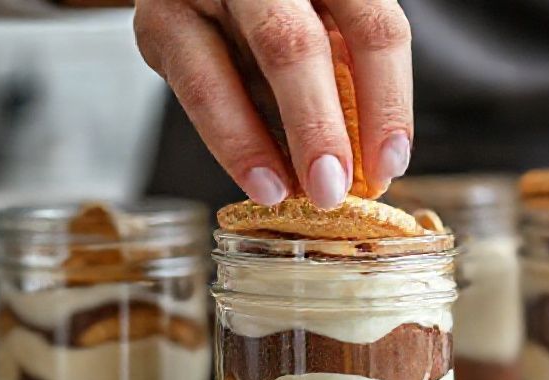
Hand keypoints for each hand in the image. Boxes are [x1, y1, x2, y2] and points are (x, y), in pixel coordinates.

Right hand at [134, 0, 412, 208]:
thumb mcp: (329, 31)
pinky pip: (195, 89)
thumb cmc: (288, 16)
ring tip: (284, 193)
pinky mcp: (160, 24)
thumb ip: (347, 80)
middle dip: (317, 128)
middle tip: (331, 190)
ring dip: (257, 144)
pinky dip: (229, 141)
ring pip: (228, 69)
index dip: (387, 102)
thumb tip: (367, 165)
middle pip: (295, 45)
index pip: (373, 28)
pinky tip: (256, 178)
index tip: (388, 165)